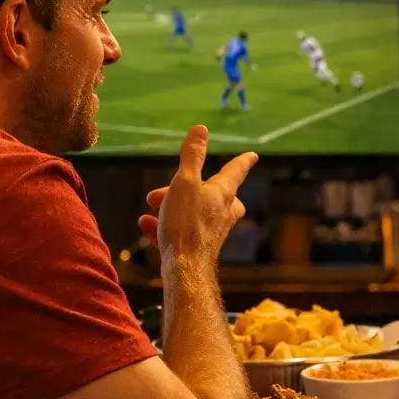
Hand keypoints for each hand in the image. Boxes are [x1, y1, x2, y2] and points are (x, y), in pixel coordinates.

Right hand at [137, 126, 257, 268]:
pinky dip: (164, 227)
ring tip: (150, 209)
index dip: (242, 161)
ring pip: (194, 213)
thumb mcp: (185, 182)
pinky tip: (146, 226)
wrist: (184, 269)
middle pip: (217, 195)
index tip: (252, 156)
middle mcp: (222, 212)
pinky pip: (182, 232)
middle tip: (159, 193)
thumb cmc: (186, 224)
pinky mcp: (198, 248)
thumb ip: (192, 157)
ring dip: (171, 208)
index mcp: (222, 193)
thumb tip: (201, 129)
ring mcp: (212, 232)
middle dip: (187, 188)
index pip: (236, 171)